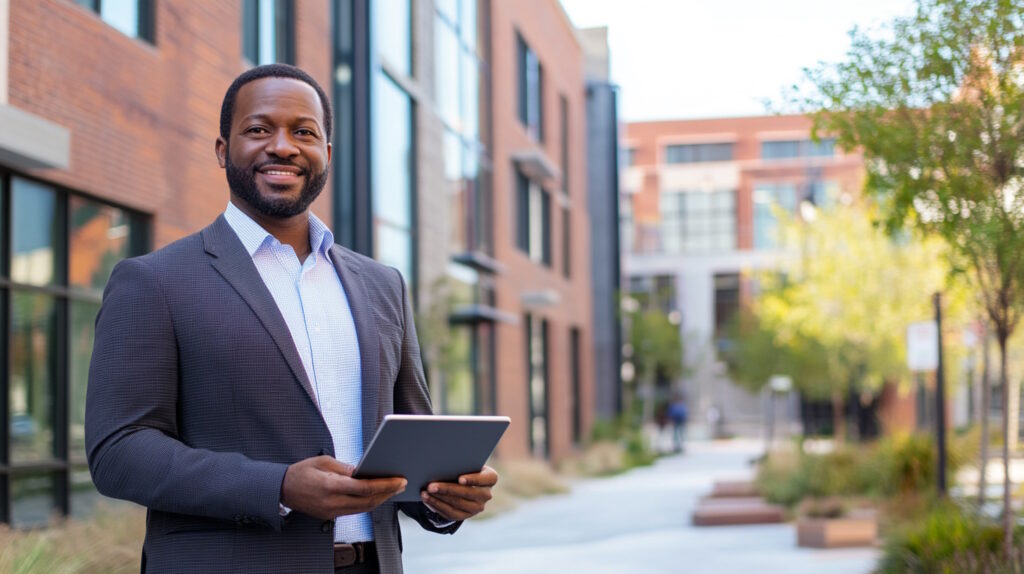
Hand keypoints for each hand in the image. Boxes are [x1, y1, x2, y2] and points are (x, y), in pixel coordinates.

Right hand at [281, 456, 405, 519]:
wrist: (281, 489)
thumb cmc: (301, 471)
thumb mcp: (323, 462)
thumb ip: (346, 468)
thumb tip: (365, 471)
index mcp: (330, 486)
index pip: (364, 488)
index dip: (384, 485)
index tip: (398, 480)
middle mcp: (332, 503)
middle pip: (367, 502)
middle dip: (388, 493)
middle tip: (402, 483)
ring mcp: (331, 512)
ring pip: (363, 509)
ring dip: (380, 499)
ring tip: (393, 488)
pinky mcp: (330, 516)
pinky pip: (355, 511)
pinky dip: (368, 503)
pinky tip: (377, 495)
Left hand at [421, 465, 497, 520]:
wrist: (466, 482)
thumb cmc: (465, 467)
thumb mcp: (467, 463)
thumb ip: (460, 463)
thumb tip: (442, 463)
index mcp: (490, 478)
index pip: (485, 479)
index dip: (473, 479)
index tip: (459, 479)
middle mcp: (487, 494)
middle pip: (467, 493)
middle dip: (447, 489)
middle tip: (431, 485)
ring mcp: (477, 507)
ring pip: (457, 504)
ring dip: (439, 498)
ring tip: (425, 492)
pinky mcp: (466, 515)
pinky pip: (451, 513)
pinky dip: (437, 505)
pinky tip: (427, 499)